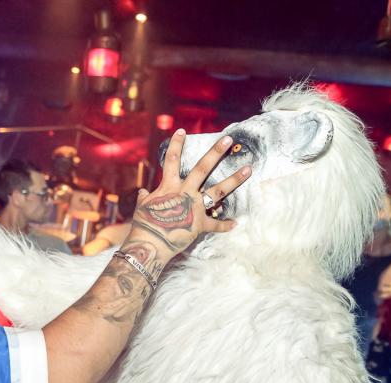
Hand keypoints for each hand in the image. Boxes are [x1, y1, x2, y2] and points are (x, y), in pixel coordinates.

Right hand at [129, 129, 250, 259]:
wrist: (150, 244)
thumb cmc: (143, 225)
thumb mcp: (142, 207)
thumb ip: (146, 197)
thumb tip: (144, 192)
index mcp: (169, 186)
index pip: (172, 160)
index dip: (177, 145)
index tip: (182, 130)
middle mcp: (185, 192)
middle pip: (202, 168)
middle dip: (215, 152)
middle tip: (228, 139)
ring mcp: (195, 207)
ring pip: (218, 191)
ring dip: (234, 179)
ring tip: (248, 169)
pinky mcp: (200, 224)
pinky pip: (215, 225)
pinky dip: (225, 225)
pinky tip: (234, 224)